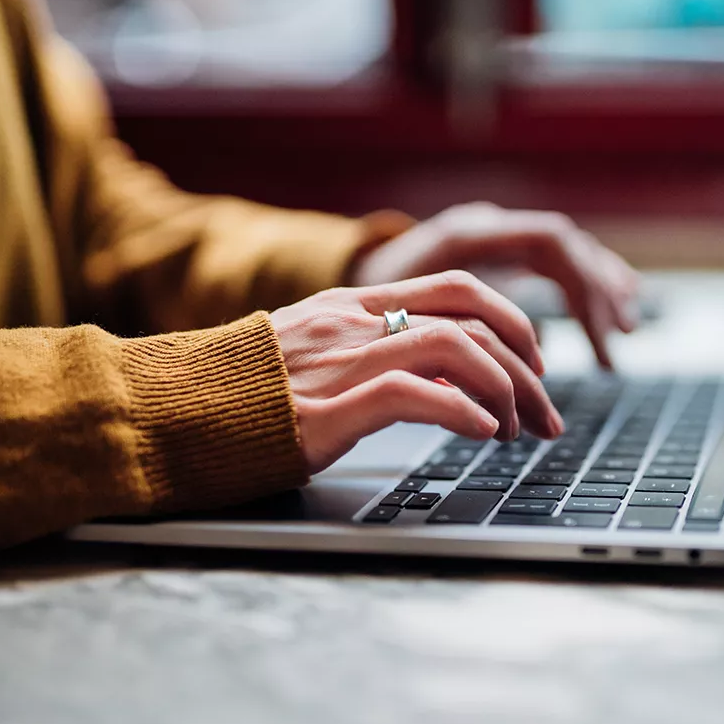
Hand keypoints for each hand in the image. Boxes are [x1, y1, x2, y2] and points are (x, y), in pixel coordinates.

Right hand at [270, 271, 563, 473]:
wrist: (178, 409)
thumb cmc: (248, 390)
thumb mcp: (315, 351)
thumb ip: (374, 349)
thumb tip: (443, 374)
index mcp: (356, 305)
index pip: (459, 289)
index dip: (512, 323)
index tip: (532, 366)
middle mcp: (356, 322)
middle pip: (473, 315)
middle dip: (527, 364)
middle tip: (545, 411)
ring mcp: (342, 360)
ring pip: (456, 349)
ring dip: (504, 391)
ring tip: (515, 430)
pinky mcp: (328, 408)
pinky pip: (414, 394)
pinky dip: (462, 412)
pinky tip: (482, 434)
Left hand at [351, 203, 639, 368]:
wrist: (341, 274)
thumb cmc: (363, 303)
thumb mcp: (397, 321)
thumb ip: (446, 341)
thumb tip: (496, 390)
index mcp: (466, 233)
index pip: (549, 243)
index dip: (579, 291)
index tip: (595, 340)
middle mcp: (485, 226)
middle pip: (565, 248)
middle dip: (596, 298)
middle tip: (616, 346)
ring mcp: (491, 236)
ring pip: (563, 253)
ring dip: (598, 290)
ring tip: (626, 329)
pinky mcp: (493, 255)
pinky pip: (551, 264)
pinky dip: (581, 286)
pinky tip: (606, 309)